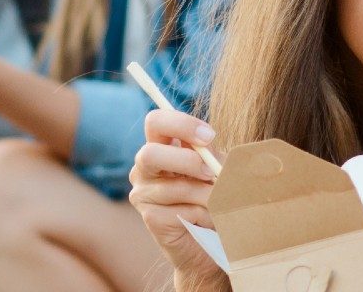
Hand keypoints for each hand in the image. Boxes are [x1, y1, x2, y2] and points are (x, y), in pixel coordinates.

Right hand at [129, 109, 224, 283]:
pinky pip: (183, 211)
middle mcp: (144, 168)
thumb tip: (208, 145)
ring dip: (208, 195)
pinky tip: (207, 220)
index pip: (156, 122)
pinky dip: (205, 215)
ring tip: (220, 203)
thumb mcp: (214, 168)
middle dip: (186, 161)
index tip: (209, 136)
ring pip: (177, 187)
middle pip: (150, 154)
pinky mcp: (151, 218)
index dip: (181, 124)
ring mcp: (143, 194)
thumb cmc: (211, 196)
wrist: (209, 240)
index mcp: (159, 146)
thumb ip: (209, 154)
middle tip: (210, 172)